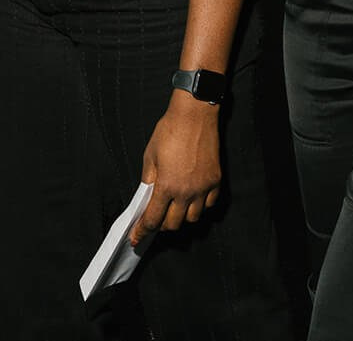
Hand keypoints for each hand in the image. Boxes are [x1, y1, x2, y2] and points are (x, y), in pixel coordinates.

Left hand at [130, 93, 221, 246]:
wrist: (194, 115)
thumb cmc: (169, 131)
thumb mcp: (150, 156)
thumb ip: (148, 180)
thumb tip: (146, 198)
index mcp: (166, 186)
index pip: (153, 219)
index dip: (143, 231)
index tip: (137, 237)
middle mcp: (186, 192)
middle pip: (174, 224)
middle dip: (162, 224)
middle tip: (156, 218)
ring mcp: (203, 188)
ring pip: (193, 218)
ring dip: (182, 217)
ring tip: (175, 207)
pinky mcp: (215, 181)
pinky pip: (209, 204)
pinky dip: (200, 206)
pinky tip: (193, 198)